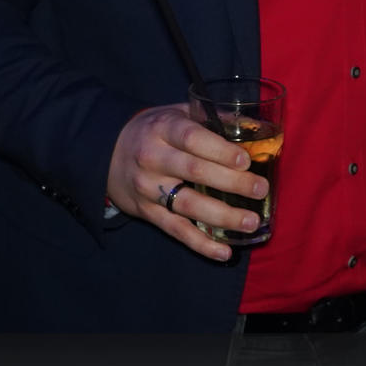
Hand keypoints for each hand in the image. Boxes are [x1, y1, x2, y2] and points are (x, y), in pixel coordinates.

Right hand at [106, 104, 266, 260]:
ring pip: (187, 205)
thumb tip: (254, 128)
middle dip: (231, 182)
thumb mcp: (175, 113)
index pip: (191, 138)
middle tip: (260, 189)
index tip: (245, 161)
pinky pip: (176, 231)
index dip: (219, 150)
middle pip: (194, 172)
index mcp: (162, 128)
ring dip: (222, 216)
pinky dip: (201, 244)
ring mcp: (148, 188)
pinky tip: (225, 252)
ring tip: (251, 222)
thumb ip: (211, 119)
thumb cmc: (153, 131)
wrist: (106, 153)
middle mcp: (152, 158)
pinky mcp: (147, 213)